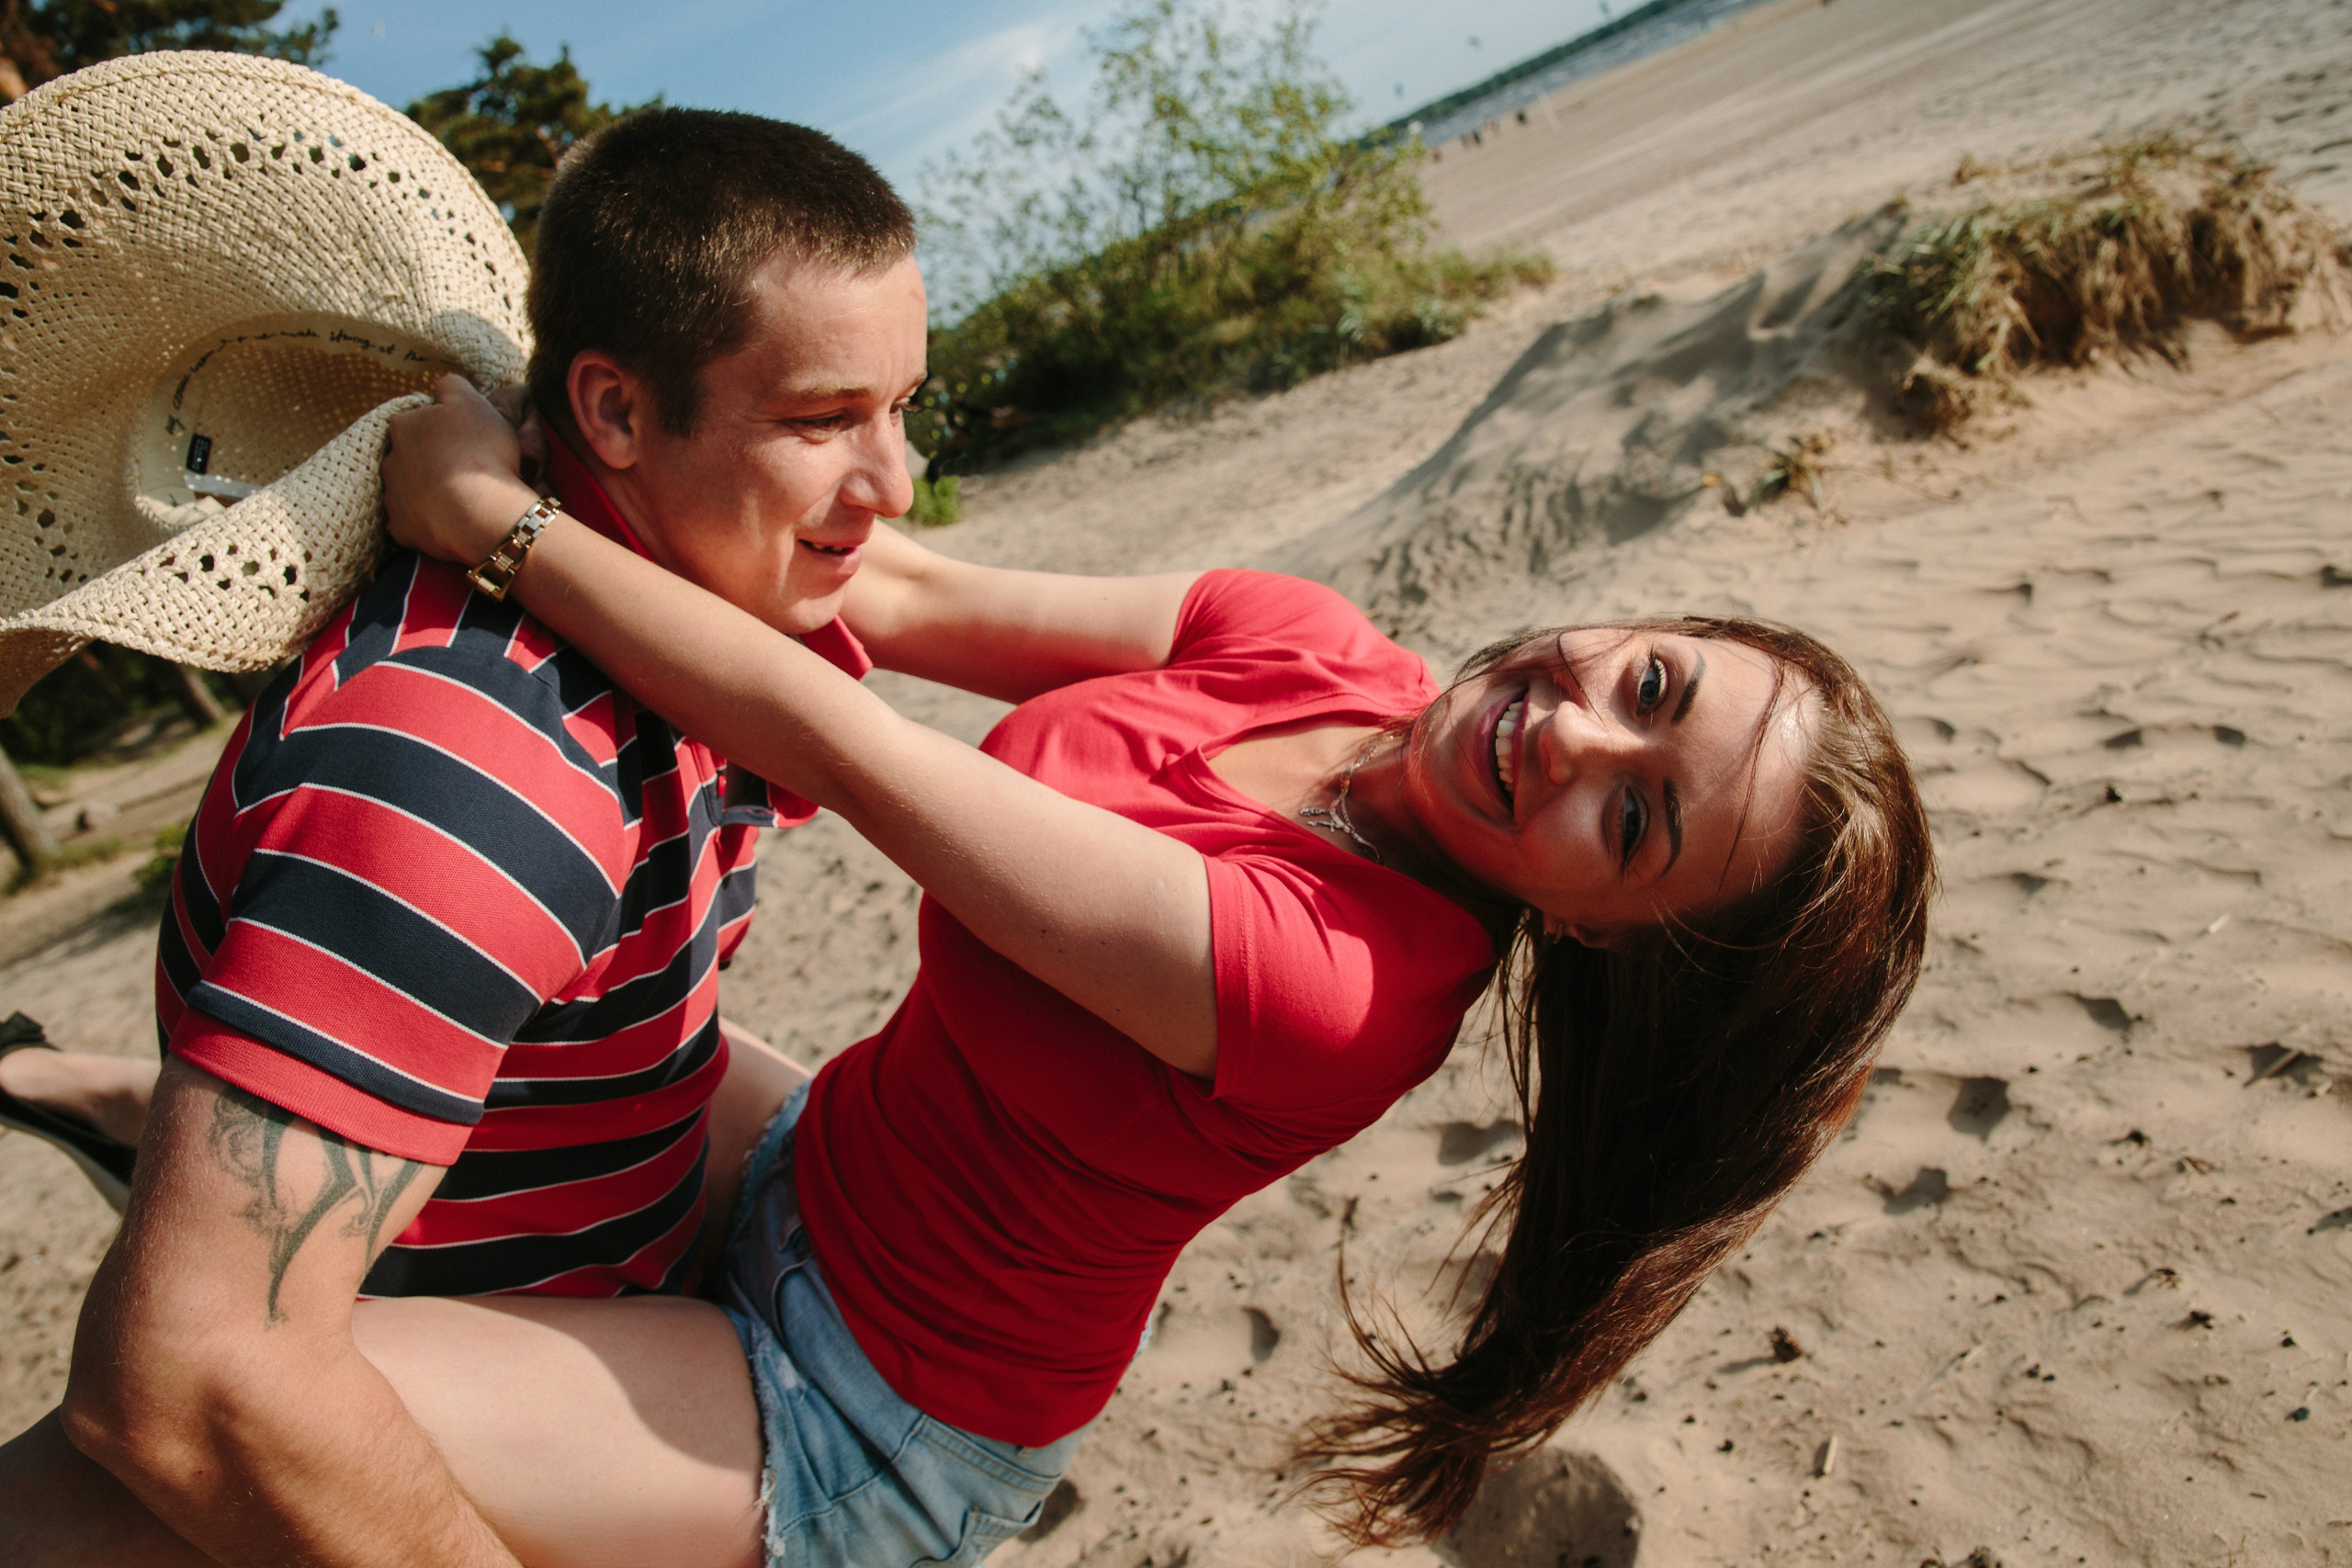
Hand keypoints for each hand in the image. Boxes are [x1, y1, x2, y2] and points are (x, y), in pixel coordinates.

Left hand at [383, 375, 542, 566]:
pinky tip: (450, 521)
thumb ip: (452, 385)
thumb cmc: (480, 452)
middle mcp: (390, 458)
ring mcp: (393, 495)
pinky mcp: (401, 528)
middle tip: (464, 468)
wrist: (480, 511)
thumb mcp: (471, 401)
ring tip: (459, 497)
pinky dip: (427, 521)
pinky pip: (411, 522)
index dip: (444, 428)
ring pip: (408, 488)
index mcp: (405, 424)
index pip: (420, 419)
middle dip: (431, 459)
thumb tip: (442, 386)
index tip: (466, 439)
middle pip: (411, 454)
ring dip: (427, 490)